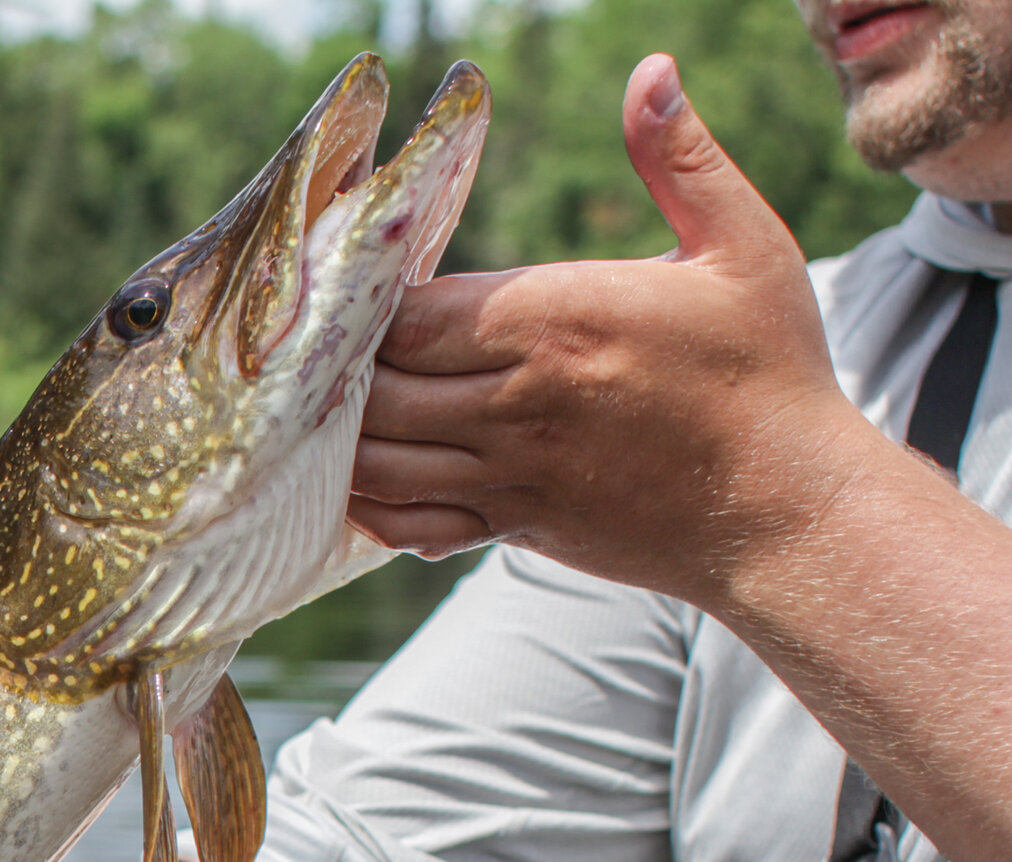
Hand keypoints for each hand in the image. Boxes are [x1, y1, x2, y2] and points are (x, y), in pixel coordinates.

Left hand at [350, 54, 894, 604]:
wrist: (790, 509)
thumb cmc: (770, 370)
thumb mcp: (742, 248)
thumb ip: (680, 160)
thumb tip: (651, 73)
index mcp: (556, 321)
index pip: (406, 315)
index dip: (368, 305)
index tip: (366, 290)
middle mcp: (518, 401)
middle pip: (375, 388)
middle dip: (342, 371)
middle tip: (333, 351)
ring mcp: (511, 472)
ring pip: (378, 461)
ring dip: (345, 436)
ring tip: (336, 408)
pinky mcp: (515, 527)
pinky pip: (412, 524)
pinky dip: (375, 505)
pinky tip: (368, 478)